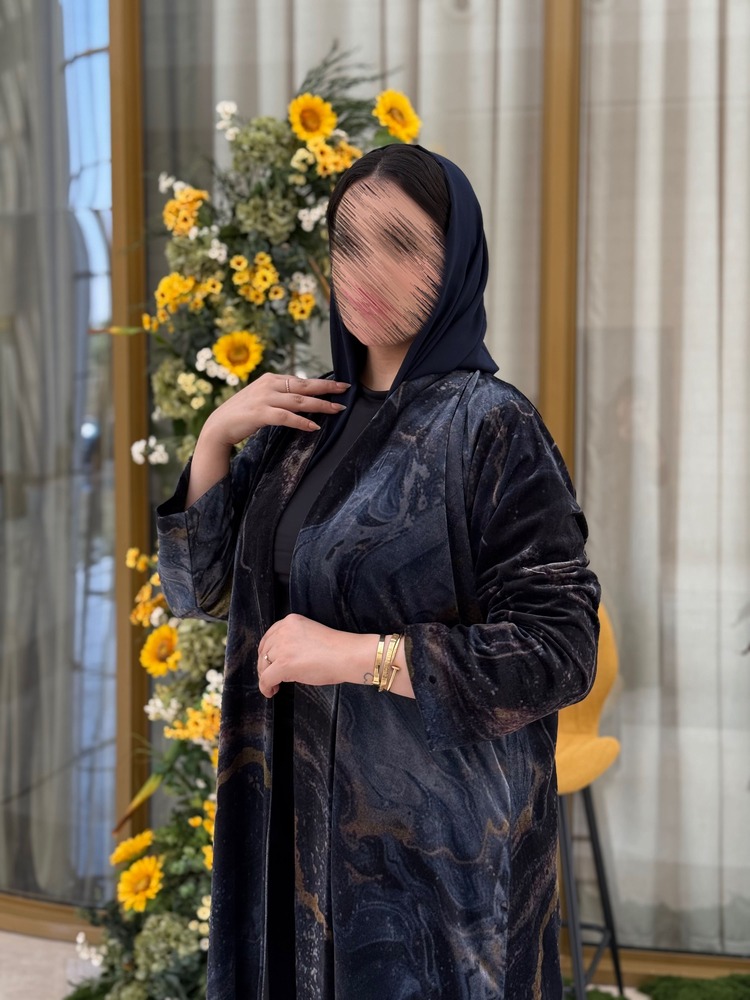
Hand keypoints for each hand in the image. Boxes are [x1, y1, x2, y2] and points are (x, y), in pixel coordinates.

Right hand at [202, 373, 349, 448]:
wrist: (219, 425)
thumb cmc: (242, 414)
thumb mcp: (262, 398)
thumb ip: (280, 395)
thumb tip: (302, 398)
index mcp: (270, 379)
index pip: (300, 380)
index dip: (321, 383)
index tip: (339, 385)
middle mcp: (269, 385)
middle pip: (304, 385)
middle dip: (327, 388)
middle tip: (345, 389)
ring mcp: (264, 398)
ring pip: (299, 400)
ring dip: (320, 405)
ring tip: (337, 409)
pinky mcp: (260, 413)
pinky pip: (286, 417)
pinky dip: (301, 421)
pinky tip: (314, 426)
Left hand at [257, 614, 361, 697]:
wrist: (347, 655)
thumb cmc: (336, 649)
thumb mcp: (309, 634)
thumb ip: (293, 640)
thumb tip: (281, 659)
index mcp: (290, 621)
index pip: (269, 637)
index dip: (267, 652)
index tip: (269, 662)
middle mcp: (283, 631)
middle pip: (264, 651)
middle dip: (265, 666)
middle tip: (271, 676)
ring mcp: (282, 647)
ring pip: (263, 665)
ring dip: (266, 677)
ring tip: (273, 685)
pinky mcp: (283, 664)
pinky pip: (265, 679)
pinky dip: (265, 688)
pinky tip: (271, 692)